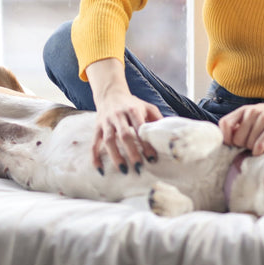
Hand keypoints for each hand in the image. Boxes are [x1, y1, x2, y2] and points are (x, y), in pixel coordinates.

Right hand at [86, 59, 161, 174]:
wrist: (110, 93)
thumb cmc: (132, 104)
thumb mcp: (147, 107)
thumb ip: (157, 119)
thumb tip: (169, 136)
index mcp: (132, 110)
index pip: (140, 128)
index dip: (146, 144)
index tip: (152, 158)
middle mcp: (118, 115)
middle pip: (124, 135)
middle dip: (131, 152)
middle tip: (139, 168)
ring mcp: (106, 122)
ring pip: (109, 140)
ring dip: (115, 156)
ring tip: (123, 170)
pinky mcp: (97, 128)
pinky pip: (94, 144)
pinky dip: (95, 157)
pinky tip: (100, 169)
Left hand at [218, 89, 263, 155]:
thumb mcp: (255, 114)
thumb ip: (242, 124)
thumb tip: (229, 140)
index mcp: (244, 109)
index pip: (224, 124)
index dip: (226, 137)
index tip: (232, 143)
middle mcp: (252, 112)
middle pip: (237, 139)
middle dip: (243, 146)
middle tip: (252, 144)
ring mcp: (263, 119)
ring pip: (249, 144)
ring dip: (253, 148)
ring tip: (261, 143)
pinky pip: (260, 144)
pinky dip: (259, 151)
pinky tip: (262, 150)